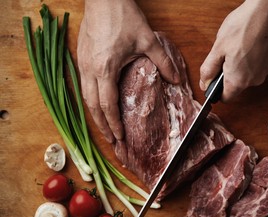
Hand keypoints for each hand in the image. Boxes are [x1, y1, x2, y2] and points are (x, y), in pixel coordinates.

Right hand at [77, 0, 178, 142]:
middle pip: (92, 106)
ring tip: (104, 127)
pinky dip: (90, 100)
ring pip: (85, 97)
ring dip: (94, 115)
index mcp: (105, 69)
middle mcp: (90, 70)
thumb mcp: (148, 41)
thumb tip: (177, 80)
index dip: (113, 123)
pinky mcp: (81, 57)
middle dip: (101, 125)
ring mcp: (82, 64)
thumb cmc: (123, 17)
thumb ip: (163, 63)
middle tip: (111, 140)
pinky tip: (97, 105)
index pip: (107, 105)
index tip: (120, 137)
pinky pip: (83, 85)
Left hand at [199, 0, 267, 101]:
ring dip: (238, 66)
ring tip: (237, 46)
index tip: (213, 77)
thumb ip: (208, 70)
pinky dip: (249, 60)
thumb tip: (204, 84)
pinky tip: (247, 44)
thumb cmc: (244, 27)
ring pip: (245, 76)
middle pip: (235, 86)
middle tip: (224, 54)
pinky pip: (254, 67)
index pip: (225, 98)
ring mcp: (264, 72)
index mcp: (238, 81)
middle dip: (226, 74)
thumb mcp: (217, 48)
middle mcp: (253, 81)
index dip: (216, 90)